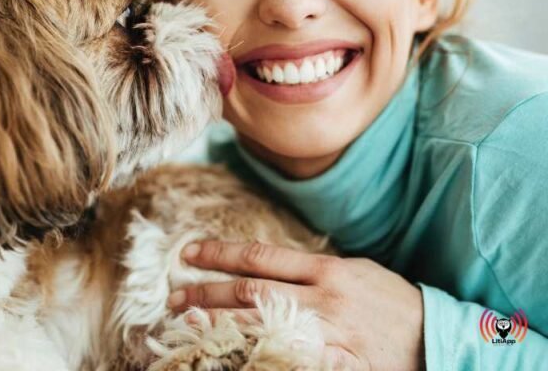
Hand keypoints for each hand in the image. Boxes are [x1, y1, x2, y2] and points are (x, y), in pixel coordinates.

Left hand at [169, 240, 423, 369]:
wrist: (440, 339)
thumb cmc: (393, 302)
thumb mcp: (355, 271)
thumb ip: (312, 270)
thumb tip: (264, 265)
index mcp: (327, 270)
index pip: (260, 257)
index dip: (220, 254)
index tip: (188, 253)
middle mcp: (323, 299)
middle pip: (251, 291)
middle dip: (207, 291)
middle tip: (173, 294)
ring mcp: (329, 334)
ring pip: (261, 325)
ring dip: (218, 323)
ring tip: (185, 320)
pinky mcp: (338, 363)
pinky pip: (289, 359)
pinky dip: (256, 356)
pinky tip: (229, 354)